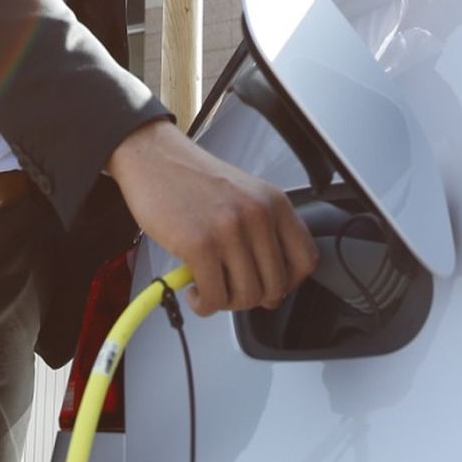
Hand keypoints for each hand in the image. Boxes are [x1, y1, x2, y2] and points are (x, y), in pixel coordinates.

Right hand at [106, 120, 318, 315]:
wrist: (154, 157)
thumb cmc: (194, 178)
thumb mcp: (245, 194)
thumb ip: (264, 230)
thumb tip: (271, 281)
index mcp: (275, 203)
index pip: (307, 260)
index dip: (290, 282)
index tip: (270, 285)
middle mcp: (258, 215)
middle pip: (275, 286)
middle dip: (251, 298)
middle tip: (231, 289)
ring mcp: (230, 230)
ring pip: (246, 297)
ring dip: (226, 302)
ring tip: (210, 288)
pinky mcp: (199, 244)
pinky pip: (214, 297)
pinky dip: (204, 304)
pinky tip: (194, 290)